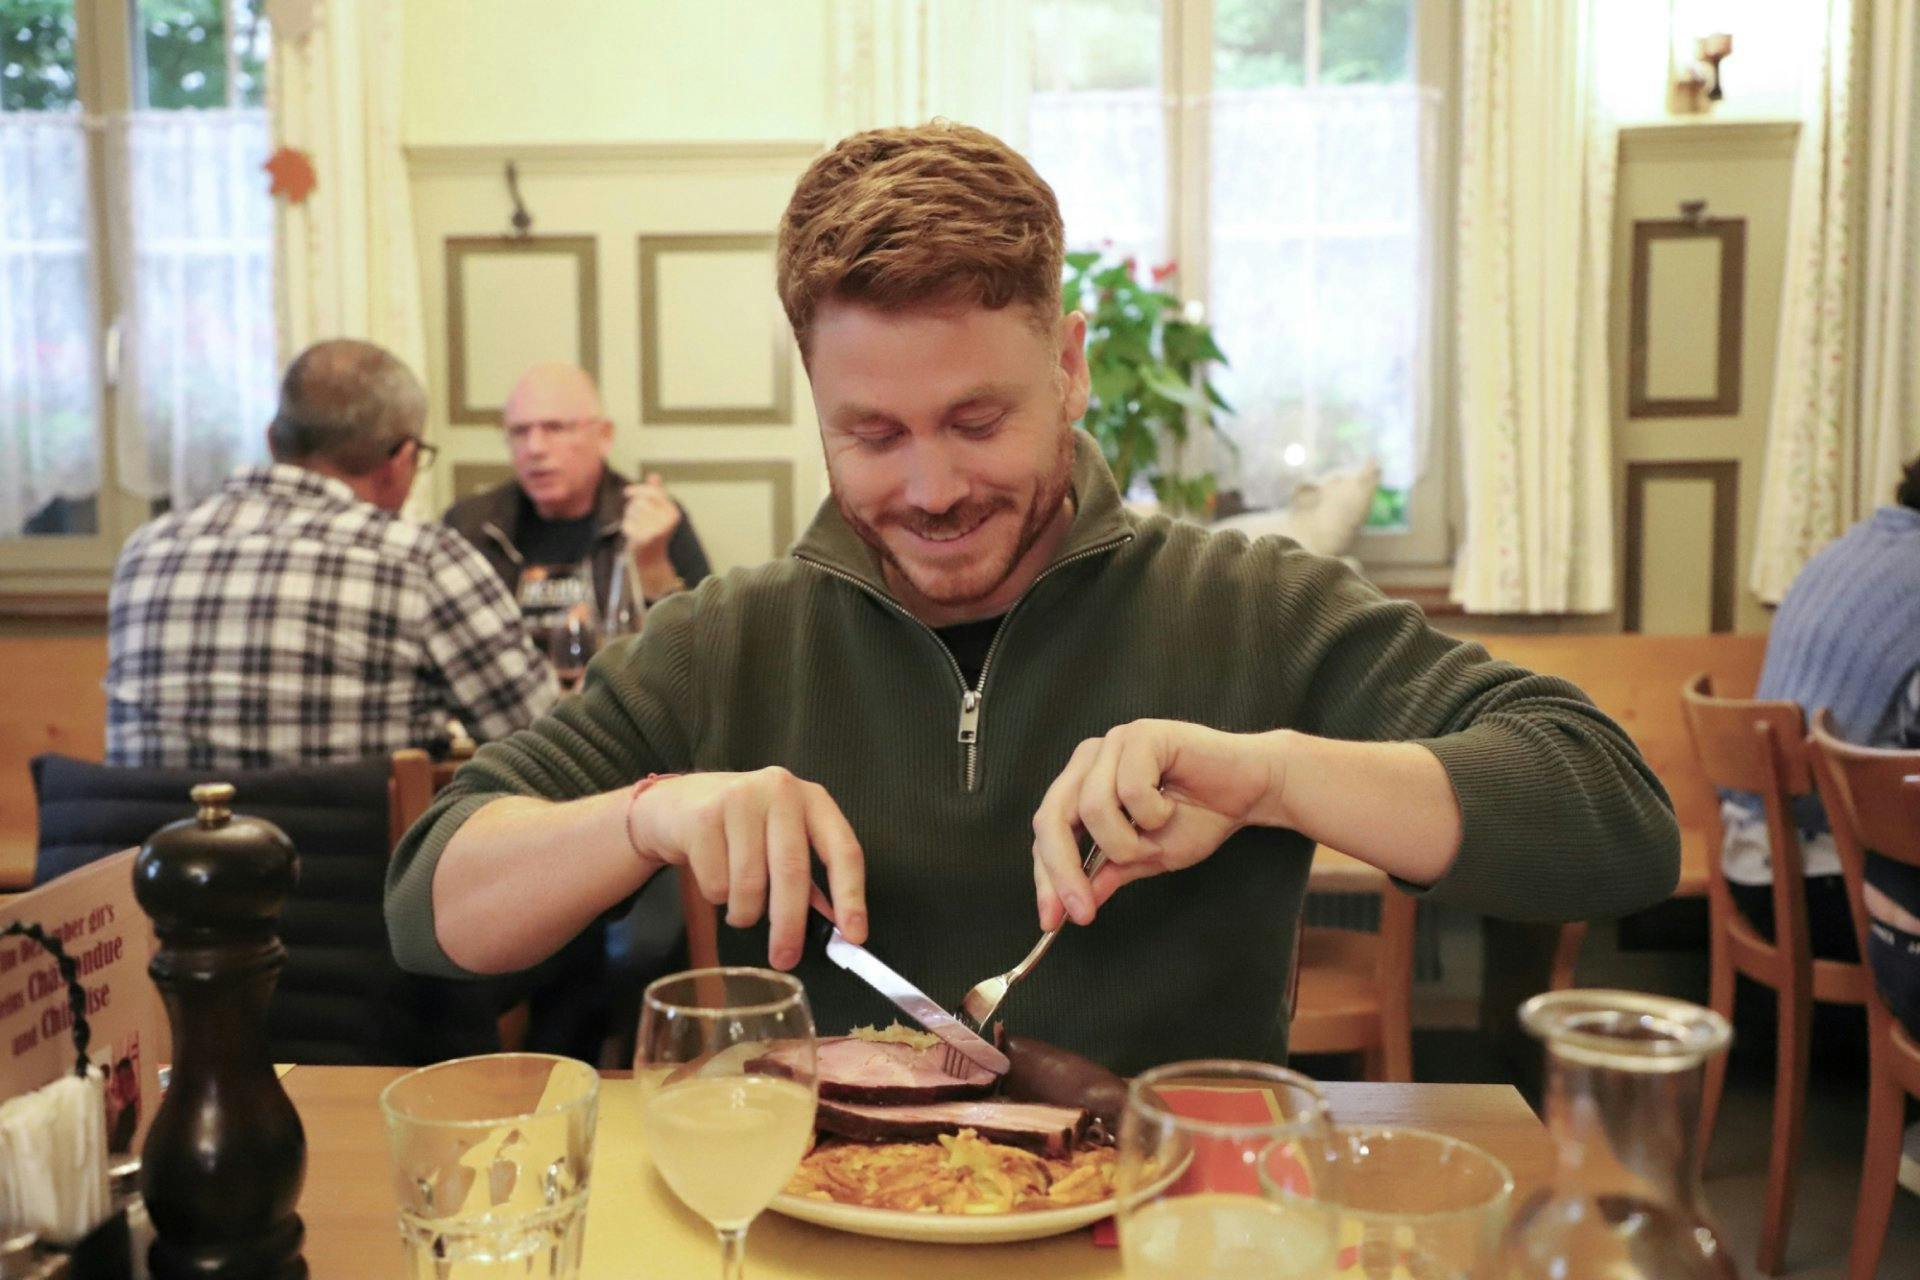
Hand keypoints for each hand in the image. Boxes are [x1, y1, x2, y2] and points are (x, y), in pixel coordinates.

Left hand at [622, 474, 682, 559]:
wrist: (652, 559)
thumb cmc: (653, 531)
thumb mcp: (658, 512)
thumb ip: (656, 493)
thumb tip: (654, 475)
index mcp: (673, 513)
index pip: (653, 492)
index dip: (638, 489)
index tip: (626, 492)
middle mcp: (667, 521)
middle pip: (640, 502)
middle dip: (633, 507)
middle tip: (636, 518)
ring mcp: (656, 530)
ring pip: (632, 511)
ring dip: (629, 517)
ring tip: (636, 526)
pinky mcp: (644, 538)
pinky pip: (627, 523)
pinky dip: (626, 528)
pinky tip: (633, 535)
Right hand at [626, 768, 866, 969]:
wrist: (677, 803)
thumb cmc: (741, 828)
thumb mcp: (782, 842)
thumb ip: (810, 882)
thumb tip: (837, 927)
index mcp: (813, 799)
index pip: (843, 849)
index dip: (851, 896)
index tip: (855, 936)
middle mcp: (781, 791)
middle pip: (792, 871)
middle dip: (789, 925)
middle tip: (785, 958)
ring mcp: (740, 799)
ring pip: (749, 883)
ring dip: (744, 913)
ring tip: (739, 907)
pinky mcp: (704, 816)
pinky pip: (715, 883)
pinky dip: (715, 897)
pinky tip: (713, 877)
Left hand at [1030, 720, 1285, 928]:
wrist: (1253, 789)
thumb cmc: (1202, 816)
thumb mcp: (1148, 856)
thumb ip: (1108, 872)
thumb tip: (1074, 901)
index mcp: (1084, 784)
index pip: (1048, 833)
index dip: (1046, 878)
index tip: (1051, 922)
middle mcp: (1091, 760)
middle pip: (1052, 818)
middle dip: (1064, 871)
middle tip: (1082, 911)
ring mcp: (1114, 744)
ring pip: (1093, 808)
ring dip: (1128, 841)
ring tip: (1158, 835)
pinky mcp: (1142, 735)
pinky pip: (1131, 789)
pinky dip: (1154, 813)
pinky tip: (1172, 806)